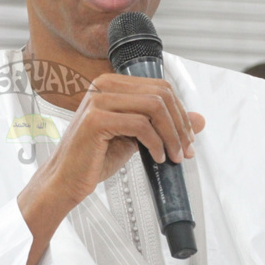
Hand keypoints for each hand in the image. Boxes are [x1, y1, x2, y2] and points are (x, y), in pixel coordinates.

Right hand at [18, 73, 204, 264]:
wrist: (65, 180)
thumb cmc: (95, 158)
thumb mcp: (137, 138)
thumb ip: (164, 125)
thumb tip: (199, 119)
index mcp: (112, 84)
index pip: (160, 88)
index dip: (180, 112)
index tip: (188, 138)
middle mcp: (103, 85)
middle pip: (161, 94)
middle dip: (179, 124)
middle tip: (185, 149)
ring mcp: (98, 100)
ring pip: (154, 107)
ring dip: (170, 135)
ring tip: (173, 155)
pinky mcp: (95, 119)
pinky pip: (140, 125)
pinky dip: (155, 143)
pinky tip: (156, 158)